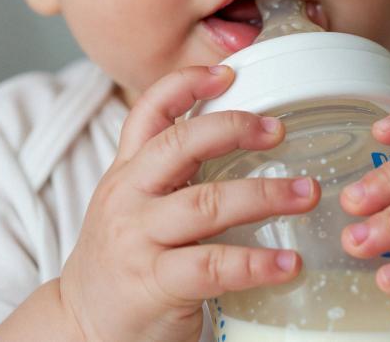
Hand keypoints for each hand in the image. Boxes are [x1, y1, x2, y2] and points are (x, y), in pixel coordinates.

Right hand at [60, 66, 319, 341]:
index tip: (228, 72)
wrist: (81, 326)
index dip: (185, 84)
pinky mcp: (154, 283)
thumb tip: (237, 146)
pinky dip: (256, 263)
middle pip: (180, 144)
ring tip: (307, 193)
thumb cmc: (123, 262)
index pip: (148, 112)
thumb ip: (171, 176)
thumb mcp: (134, 205)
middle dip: (233, 128)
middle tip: (280, 129)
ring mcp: (139, 239)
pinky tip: (288, 264)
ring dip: (264, 195)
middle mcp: (128, 196)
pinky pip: (213, 266)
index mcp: (127, 173)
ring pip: (206, 203)